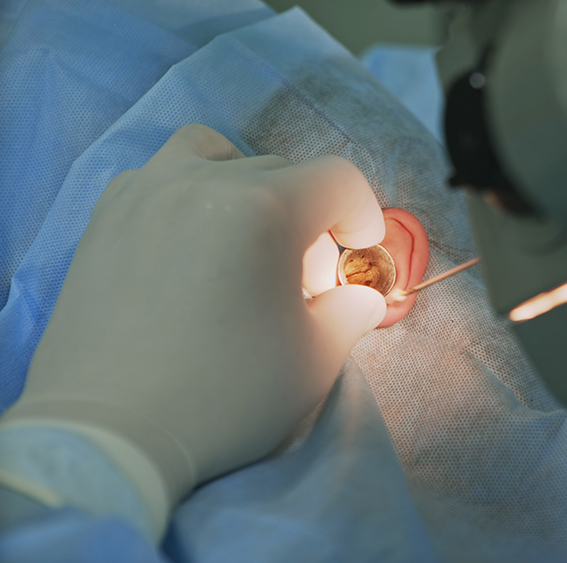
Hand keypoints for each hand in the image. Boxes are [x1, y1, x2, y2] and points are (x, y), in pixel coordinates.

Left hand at [0, 125, 386, 534]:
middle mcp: (203, 182)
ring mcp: (146, 193)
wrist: (108, 433)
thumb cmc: (224, 398)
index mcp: (264, 210)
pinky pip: (162, 177)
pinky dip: (192, 196)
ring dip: (247, 187)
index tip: (357, 254)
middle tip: (302, 283)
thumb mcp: (316, 362)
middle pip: (283, 173)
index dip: (363, 215)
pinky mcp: (105, 217)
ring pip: (215, 155)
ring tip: (245, 242)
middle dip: (309, 222)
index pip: (337, 180)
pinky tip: (192, 251)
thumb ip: (351, 312)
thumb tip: (357, 297)